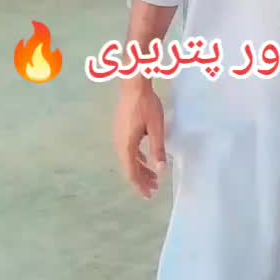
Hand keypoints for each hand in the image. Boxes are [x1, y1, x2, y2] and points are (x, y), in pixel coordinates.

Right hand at [113, 80, 166, 197]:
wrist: (133, 84)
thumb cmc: (146, 104)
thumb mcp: (156, 127)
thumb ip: (158, 149)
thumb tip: (161, 170)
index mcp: (126, 145)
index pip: (131, 172)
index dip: (140, 186)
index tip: (149, 195)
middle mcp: (119, 143)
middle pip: (129, 167)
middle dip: (142, 180)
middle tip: (155, 189)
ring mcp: (118, 136)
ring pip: (129, 159)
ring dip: (141, 169)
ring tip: (154, 177)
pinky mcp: (121, 129)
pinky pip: (128, 150)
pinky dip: (137, 158)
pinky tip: (145, 159)